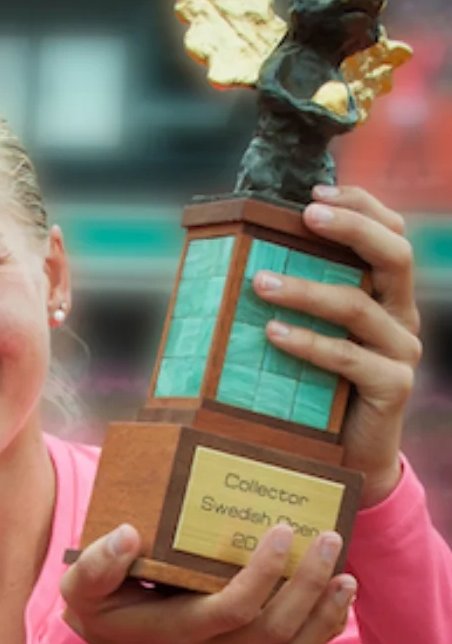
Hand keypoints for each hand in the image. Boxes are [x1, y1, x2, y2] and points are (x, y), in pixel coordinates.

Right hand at [61, 523, 355, 643]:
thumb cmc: (98, 607)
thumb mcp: (82, 585)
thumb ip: (97, 563)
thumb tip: (127, 534)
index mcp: (177, 628)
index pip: (232, 609)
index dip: (262, 575)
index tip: (282, 530)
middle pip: (273, 628)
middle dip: (307, 586)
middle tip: (329, 538)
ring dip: (324, 612)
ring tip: (346, 573)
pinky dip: (321, 626)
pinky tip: (337, 593)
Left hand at [252, 185, 421, 506]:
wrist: (351, 453)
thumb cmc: (323, 385)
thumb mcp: (317, 333)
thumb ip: (302, 300)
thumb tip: (244, 265)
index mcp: (388, 294)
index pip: (391, 234)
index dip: (361, 206)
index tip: (315, 191)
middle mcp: (401, 315)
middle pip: (393, 254)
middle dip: (350, 226)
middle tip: (304, 214)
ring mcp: (401, 350)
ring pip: (358, 305)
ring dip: (305, 289)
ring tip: (260, 283)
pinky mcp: (392, 386)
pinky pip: (348, 357)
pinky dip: (308, 342)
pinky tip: (273, 334)